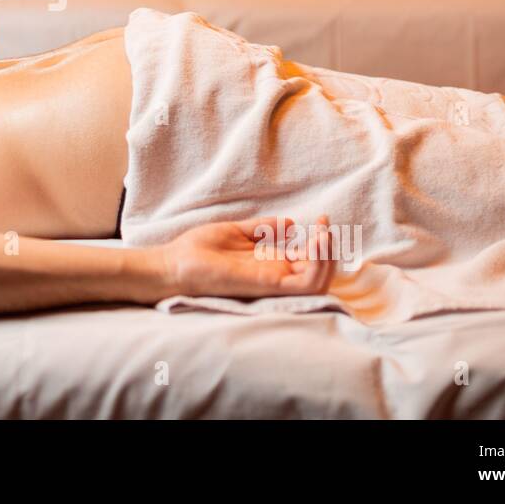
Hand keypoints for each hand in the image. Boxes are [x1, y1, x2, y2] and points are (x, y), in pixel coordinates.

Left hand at [158, 215, 336, 298]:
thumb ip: (263, 229)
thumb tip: (290, 223)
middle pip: (319, 273)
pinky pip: (304, 284)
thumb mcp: (236, 232)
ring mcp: (272, 282)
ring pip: (318, 282)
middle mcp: (275, 275)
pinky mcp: (266, 285)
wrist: (173, 263)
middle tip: (325, 225)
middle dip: (331, 249)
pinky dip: (318, 266)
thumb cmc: (198, 250)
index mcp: (270, 264)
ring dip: (328, 259)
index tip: (323, 219)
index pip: (309, 260)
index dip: (323, 241)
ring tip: (324, 235)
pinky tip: (316, 244)